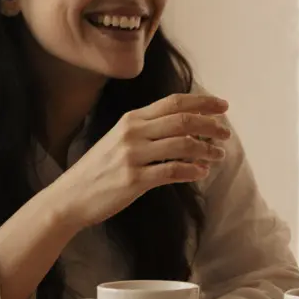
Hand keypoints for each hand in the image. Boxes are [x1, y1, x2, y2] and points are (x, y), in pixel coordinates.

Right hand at [51, 93, 232, 229]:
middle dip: (210, 125)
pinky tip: (202, 172)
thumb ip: (150, 130)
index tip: (223, 106)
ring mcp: (133, 156)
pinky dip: (192, 170)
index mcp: (132, 119)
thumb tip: (189, 129)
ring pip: (182, 144)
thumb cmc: (101, 169)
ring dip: (207, 149)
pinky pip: (172, 171)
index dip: (202, 102)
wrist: (71, 196)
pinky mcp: (133, 179)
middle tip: (227, 133)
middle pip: (183, 120)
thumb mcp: (121, 140)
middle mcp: (133, 132)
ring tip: (219, 155)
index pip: (174, 102)